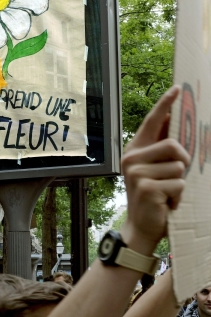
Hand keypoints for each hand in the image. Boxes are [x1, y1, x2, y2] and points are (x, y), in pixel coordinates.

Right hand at [121, 85, 190, 253]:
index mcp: (136, 150)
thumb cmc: (154, 197)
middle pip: (173, 145)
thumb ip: (163, 151)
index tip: (178, 88)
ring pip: (179, 166)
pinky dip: (179, 196)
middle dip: (183, 160)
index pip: (153, 121)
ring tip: (168, 194)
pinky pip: (179, 183)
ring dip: (181, 183)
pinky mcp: (147, 188)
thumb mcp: (156, 170)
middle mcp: (132, 158)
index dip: (165, 103)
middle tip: (176, 176)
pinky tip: (167, 203)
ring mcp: (138, 173)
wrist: (141, 227)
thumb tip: (178, 127)